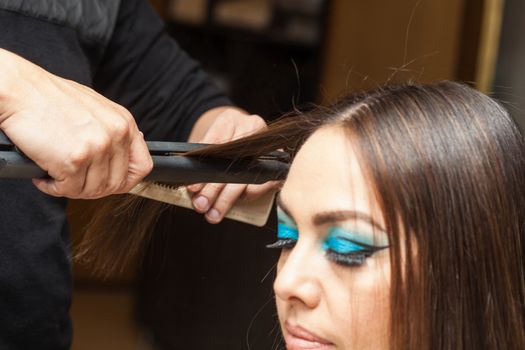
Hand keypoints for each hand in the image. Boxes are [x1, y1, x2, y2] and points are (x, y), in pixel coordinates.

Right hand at [0, 49, 151, 198]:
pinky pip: (69, 190)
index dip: (127, 181)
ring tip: (56, 174)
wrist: (18, 89)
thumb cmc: (49, 98)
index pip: (142, 166)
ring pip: (93, 190)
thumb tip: (122, 153)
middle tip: (74, 181)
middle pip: (116, 183)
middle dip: (93, 188)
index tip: (112, 183)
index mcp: (124, 122)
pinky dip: (53, 187)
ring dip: (72, 188)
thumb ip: (112, 131)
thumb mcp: (95, 108)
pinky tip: (44, 175)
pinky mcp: (75, 160)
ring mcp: (97, 148)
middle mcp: (116, 135)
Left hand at [187, 107, 277, 222]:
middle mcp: (250, 127)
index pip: (215, 145)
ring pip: (246, 174)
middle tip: (201, 205)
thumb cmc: (224, 138)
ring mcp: (265, 142)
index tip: (192, 188)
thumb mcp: (209, 139)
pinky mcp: (277, 158)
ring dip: (228, 197)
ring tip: (214, 213)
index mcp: (229, 119)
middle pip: (230, 162)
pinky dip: (250, 193)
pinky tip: (239, 202)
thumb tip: (191, 186)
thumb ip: (200, 156)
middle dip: (213, 188)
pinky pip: (264, 181)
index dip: (203, 169)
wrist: (244, 129)